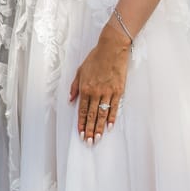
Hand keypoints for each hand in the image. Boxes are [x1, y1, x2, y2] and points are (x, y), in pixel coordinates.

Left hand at [70, 27, 129, 142]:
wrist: (112, 48)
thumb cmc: (96, 58)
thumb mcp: (80, 70)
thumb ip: (75, 87)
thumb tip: (70, 100)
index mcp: (85, 88)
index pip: (81, 110)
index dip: (80, 123)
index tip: (80, 133)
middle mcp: (96, 92)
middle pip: (91, 115)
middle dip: (89, 130)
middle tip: (88, 142)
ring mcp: (108, 92)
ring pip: (102, 114)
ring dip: (99, 128)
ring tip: (97, 139)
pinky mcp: (118, 90)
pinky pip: (114, 107)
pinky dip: (111, 118)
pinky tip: (109, 127)